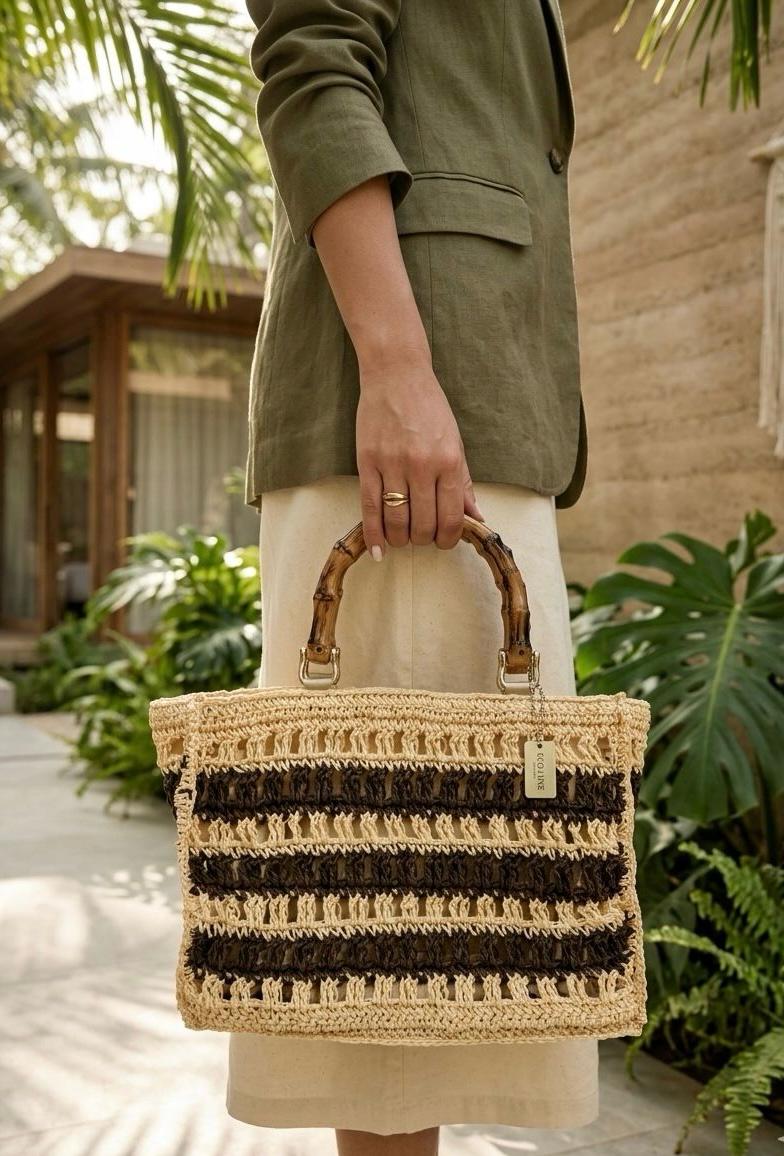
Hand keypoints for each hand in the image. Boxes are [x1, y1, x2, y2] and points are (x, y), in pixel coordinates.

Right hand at [356, 349, 483, 558]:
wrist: (397, 375)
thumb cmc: (429, 407)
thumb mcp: (455, 443)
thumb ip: (464, 483)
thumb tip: (476, 518)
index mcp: (449, 462)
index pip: (451, 518)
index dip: (448, 539)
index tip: (444, 541)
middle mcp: (422, 466)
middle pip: (423, 524)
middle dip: (424, 540)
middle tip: (422, 537)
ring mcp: (393, 465)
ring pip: (396, 521)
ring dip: (401, 539)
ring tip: (403, 537)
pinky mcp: (367, 462)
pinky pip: (370, 507)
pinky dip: (374, 534)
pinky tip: (378, 549)